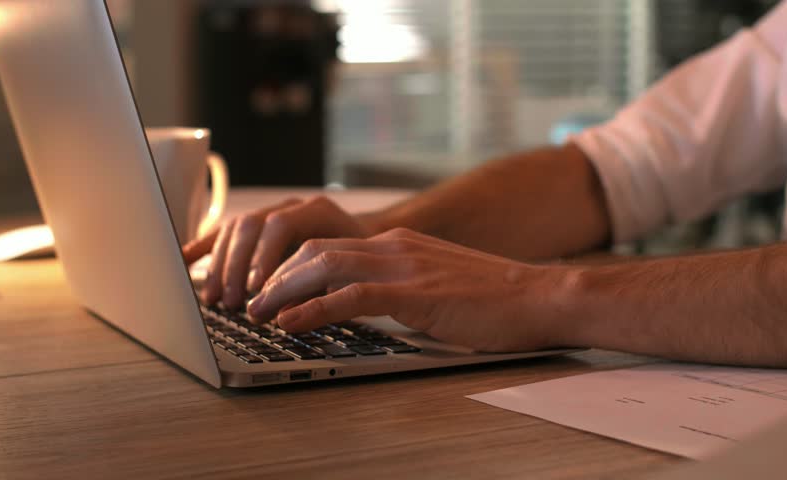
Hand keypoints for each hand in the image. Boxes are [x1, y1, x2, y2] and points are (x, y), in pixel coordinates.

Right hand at [182, 196, 373, 308]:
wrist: (370, 239)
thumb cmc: (362, 261)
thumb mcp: (351, 272)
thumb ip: (321, 286)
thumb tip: (289, 309)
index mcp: (318, 211)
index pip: (281, 225)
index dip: (264, 257)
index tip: (255, 289)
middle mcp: (292, 206)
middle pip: (251, 225)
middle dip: (236, 266)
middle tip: (231, 302)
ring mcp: (273, 212)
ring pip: (235, 229)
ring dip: (220, 264)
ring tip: (214, 298)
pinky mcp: (259, 224)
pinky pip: (227, 232)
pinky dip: (206, 246)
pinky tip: (186, 260)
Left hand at [247, 228, 572, 352]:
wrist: (539, 297)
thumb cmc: (493, 298)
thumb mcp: (436, 281)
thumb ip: (400, 284)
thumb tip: (364, 303)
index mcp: (398, 243)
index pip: (326, 244)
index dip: (287, 264)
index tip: (264, 286)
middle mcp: (394, 246)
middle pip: (314, 248)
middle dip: (273, 274)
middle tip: (247, 300)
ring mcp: (403, 266)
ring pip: (323, 265)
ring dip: (282, 289)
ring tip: (255, 312)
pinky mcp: (414, 293)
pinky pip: (350, 296)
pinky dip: (313, 309)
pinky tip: (289, 323)